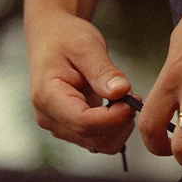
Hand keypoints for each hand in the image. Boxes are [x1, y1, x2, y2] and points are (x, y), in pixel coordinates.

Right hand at [25, 9, 137, 153]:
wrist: (52, 37)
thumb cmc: (66, 37)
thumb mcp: (86, 46)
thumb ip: (103, 71)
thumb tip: (121, 92)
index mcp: (47, 97)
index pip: (84, 123)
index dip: (113, 118)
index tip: (132, 98)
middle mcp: (49, 118)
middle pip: (93, 137)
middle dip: (120, 122)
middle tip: (134, 96)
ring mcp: (59, 126)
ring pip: (99, 144)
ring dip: (120, 127)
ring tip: (127, 100)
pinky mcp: (71, 128)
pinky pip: (99, 140)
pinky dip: (115, 129)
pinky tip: (119, 107)